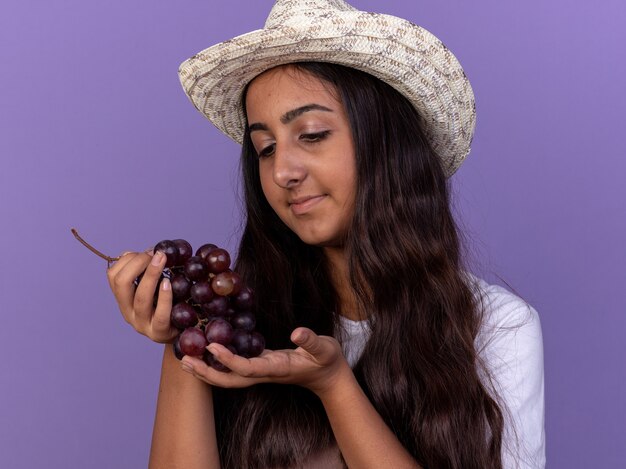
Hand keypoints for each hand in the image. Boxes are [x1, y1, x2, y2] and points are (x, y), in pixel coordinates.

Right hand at [106, 250, 178, 342]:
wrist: (180, 332)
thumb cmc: (168, 304)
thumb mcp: (154, 287)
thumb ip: (147, 272)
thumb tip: (148, 252)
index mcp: (123, 299)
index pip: (113, 276)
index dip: (128, 259)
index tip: (147, 252)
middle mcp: (128, 312)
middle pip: (122, 284)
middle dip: (138, 263)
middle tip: (156, 255)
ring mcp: (142, 324)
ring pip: (141, 298)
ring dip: (151, 275)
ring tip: (162, 261)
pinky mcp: (158, 332)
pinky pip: (160, 314)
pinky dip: (164, 296)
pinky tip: (168, 283)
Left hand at [180, 327, 350, 395]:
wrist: (328, 377)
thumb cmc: (327, 361)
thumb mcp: (324, 348)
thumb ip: (311, 341)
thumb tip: (297, 332)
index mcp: (277, 369)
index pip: (248, 369)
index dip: (229, 360)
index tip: (212, 347)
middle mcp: (265, 373)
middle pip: (230, 380)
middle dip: (207, 373)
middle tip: (184, 361)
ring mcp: (261, 372)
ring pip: (229, 377)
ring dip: (207, 371)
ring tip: (185, 360)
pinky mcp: (261, 366)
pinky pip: (235, 367)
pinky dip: (218, 362)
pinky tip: (206, 351)